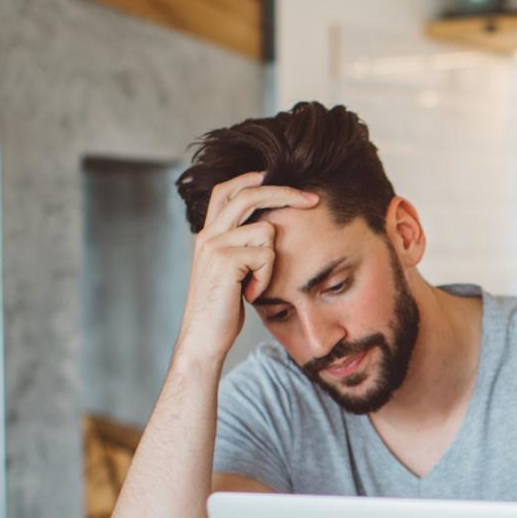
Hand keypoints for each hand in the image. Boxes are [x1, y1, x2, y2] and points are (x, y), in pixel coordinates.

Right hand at [174, 171, 317, 367]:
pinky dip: (266, 277)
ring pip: (266, 229)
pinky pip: (266, 254)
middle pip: (249, 194)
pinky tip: (250, 293)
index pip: (227, 190)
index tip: (278, 178)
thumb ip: (242, 246)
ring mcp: (214, 245)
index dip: (252, 178)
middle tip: (313, 200)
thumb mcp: (233, 271)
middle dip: (285, 193)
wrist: (204, 338)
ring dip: (271, 261)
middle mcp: (208, 234)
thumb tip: (271, 227)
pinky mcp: (224, 259)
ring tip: (255, 284)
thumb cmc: (223, 309)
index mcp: (208, 234)